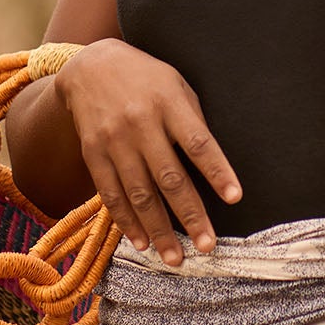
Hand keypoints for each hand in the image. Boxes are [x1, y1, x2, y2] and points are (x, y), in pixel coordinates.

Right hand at [54, 39, 240, 264]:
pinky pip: (111, 194)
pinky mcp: (93, 153)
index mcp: (168, 102)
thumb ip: (193, 122)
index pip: (198, 142)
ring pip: (139, 193)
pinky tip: (142, 243)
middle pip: (169, 176)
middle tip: (208, 246)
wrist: (90, 66)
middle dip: (190, 214)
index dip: (217, 171)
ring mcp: (113, 140)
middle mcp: (140, 123)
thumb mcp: (176, 85)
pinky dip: (127, 221)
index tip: (235, 198)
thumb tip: (213, 166)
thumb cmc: (147, 78)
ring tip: (176, 258)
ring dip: (158, 230)